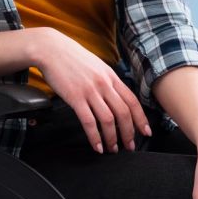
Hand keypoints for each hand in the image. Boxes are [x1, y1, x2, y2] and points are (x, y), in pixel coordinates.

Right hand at [33, 28, 151, 153]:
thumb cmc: (73, 58)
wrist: (51, 49)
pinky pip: (89, 121)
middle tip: (130, 146)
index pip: (132, 101)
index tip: (145, 132)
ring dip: (112, 138)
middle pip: (123, 112)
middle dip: (129, 133)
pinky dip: (95, 137)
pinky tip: (97, 146)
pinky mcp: (75, 97)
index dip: (141, 119)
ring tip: (112, 149)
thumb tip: (116, 97)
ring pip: (108, 119)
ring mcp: (90, 91)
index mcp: (111, 76)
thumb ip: (107, 81)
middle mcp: (104, 84)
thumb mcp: (97, 66)